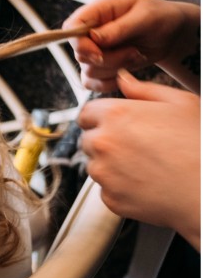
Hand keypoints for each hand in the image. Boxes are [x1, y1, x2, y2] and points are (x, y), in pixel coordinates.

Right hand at [63, 0, 197, 91]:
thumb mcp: (145, 17)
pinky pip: (92, 83)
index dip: (79, 43)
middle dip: (109, 59)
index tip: (99, 53)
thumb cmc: (159, 17)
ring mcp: (93, 50)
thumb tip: (93, 37)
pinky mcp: (99, 67)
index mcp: (96, 12)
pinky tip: (126, 72)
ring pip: (89, 71)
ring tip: (135, 55)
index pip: (70, 27)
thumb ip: (119, 27)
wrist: (170, 34)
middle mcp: (90, 31)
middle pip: (81, 54)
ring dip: (115, 68)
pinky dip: (109, 83)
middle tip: (133, 51)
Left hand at [78, 70, 199, 250]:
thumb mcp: (181, 104)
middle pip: (89, 139)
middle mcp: (102, 142)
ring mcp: (103, 173)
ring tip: (147, 166)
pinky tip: (147, 183)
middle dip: (108, 142)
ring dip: (112, 165)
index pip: (86, 113)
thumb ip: (144, 90)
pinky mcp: (109, 198)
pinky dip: (121, 188)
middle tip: (139, 147)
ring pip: (96, 166)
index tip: (112, 125)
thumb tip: (123, 79)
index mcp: (115, 115)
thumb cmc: (201, 146)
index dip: (100, 118)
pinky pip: (107, 190)